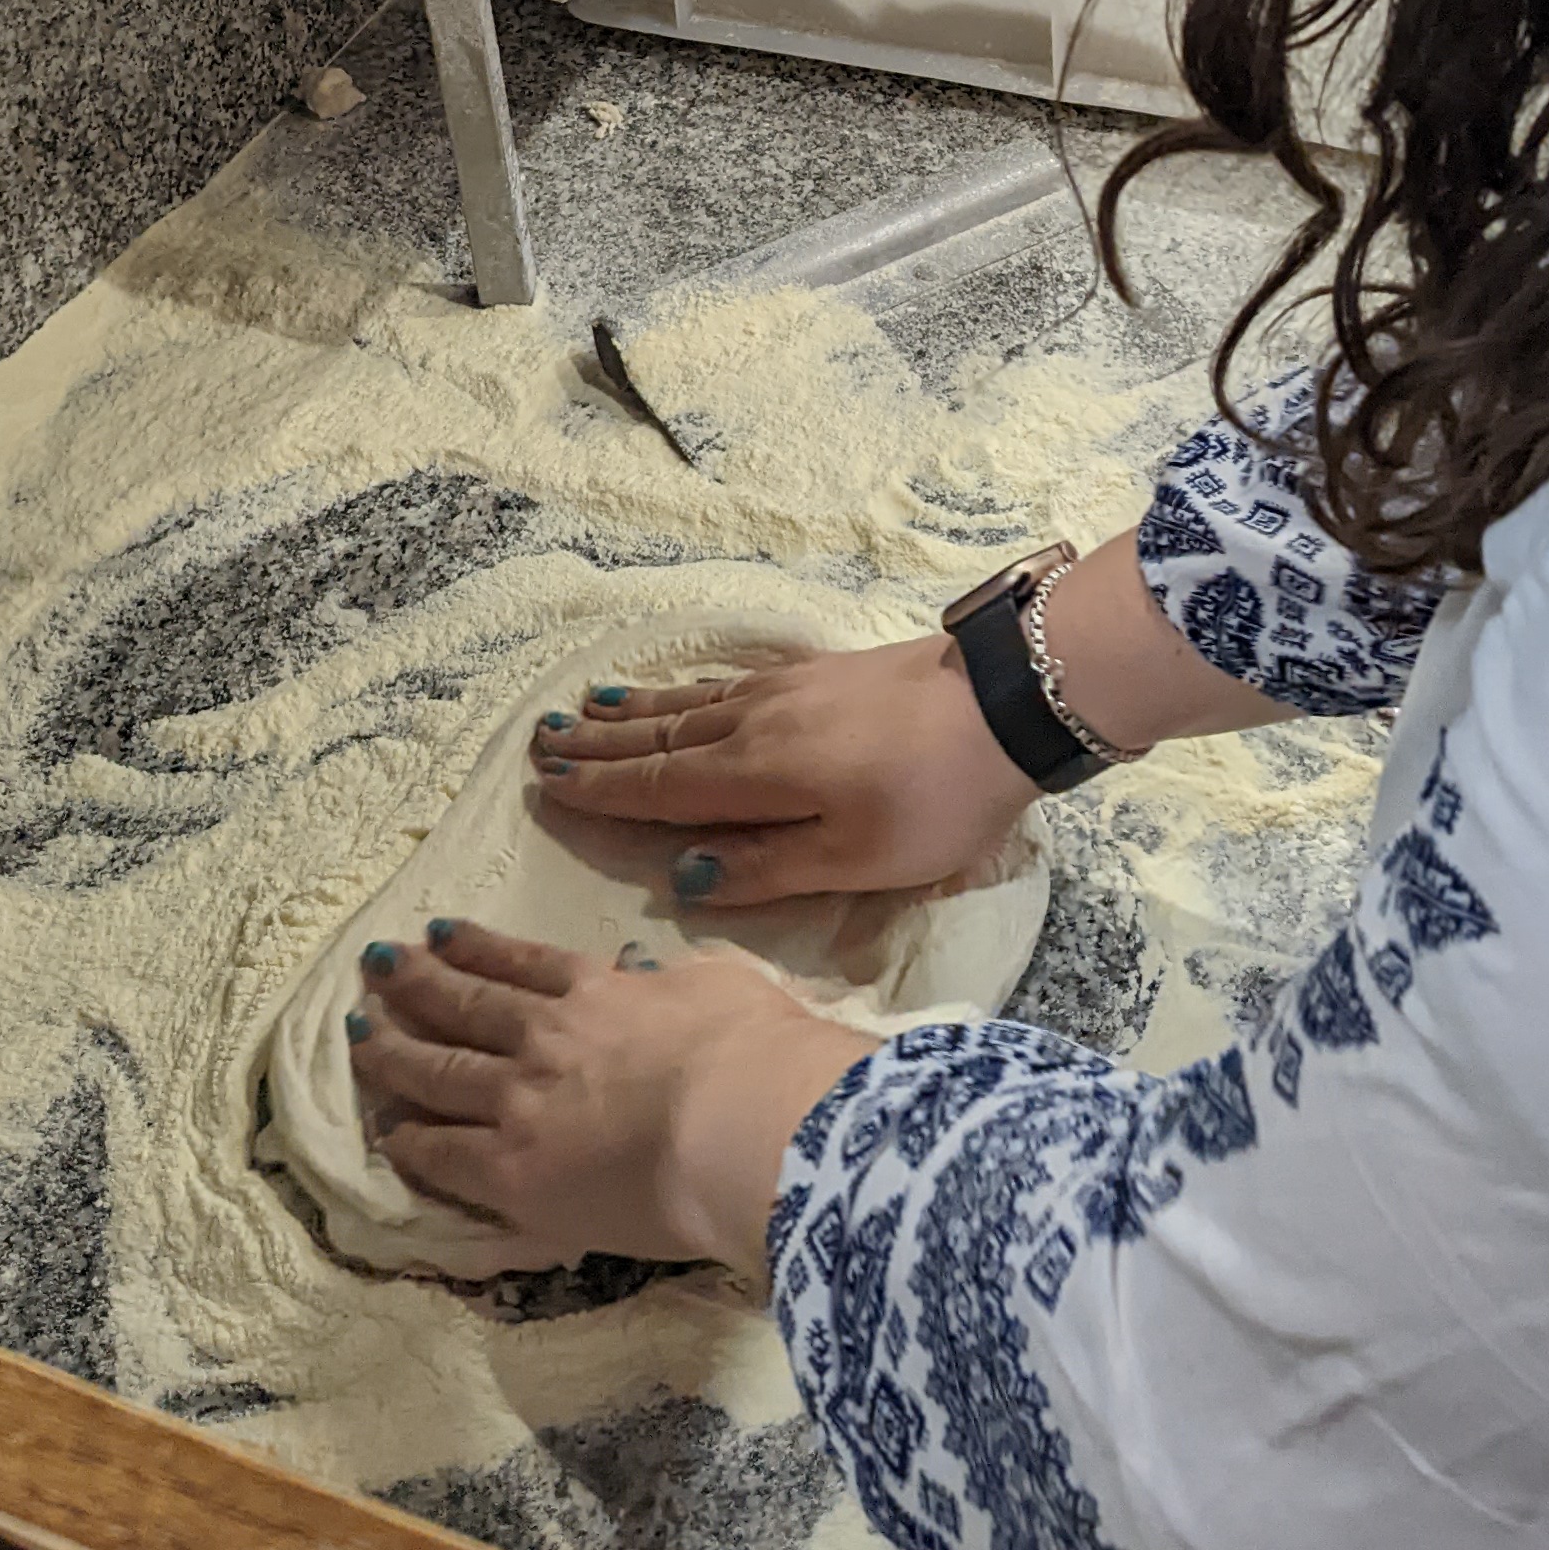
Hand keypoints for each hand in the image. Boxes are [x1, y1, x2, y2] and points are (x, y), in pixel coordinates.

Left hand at [343, 922, 869, 1276]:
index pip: (523, 963)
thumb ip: (679, 980)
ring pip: (438, 1071)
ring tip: (358, 1033)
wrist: (744, 1120)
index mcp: (600, 992)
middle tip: (374, 966)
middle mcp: (546, 1038)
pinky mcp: (511, 1171)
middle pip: (465, 1005)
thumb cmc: (758, 1054)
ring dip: (392, 1051)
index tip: (439, 932)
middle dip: (414, 983)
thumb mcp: (724, 983)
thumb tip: (653, 975)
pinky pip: (443, 1154)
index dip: (476, 947)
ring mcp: (520, 1102)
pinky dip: (410, 1142)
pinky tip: (386, 1133)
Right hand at [528, 635, 1036, 906]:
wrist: (1007, 700)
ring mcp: (787, 689)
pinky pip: (724, 682)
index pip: (659, 786)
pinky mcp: (818, 672)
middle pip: (661, 737)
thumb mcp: (856, 857)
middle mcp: (755, 721)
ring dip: (633, 712)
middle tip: (541, 742)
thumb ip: (769, 867)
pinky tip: (679, 691)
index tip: (548, 786)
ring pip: (689, 703)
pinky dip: (684, 689)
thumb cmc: (935, 797)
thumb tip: (688, 877)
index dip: (602, 791)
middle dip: (600, 745)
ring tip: (586, 710)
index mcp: (756, 773)